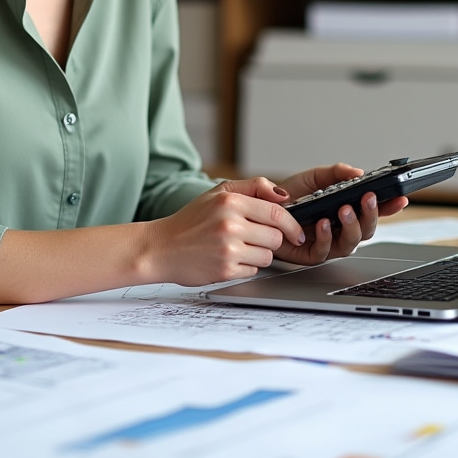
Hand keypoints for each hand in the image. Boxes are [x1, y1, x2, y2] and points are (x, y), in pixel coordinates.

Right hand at [146, 176, 305, 285]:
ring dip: (259, 254)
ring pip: (268, 256)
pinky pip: (253, 271)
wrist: (160, 248)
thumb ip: (253, 187)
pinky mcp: (225, 271)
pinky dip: (246, 267)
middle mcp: (230, 224)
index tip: (296, 232)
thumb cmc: (190, 220)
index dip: (292, 224)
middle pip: (276, 237)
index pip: (277, 213)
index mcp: (230, 201)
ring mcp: (227, 249)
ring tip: (237, 248)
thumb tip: (284, 196)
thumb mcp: (217, 192)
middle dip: (271, 239)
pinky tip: (227, 259)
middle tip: (254, 238)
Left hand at [273, 163, 408, 265]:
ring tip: (344, 211)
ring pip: (351, 243)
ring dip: (351, 226)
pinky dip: (326, 237)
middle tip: (367, 199)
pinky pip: (325, 251)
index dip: (390, 206)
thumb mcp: (314, 177)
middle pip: (368, 229)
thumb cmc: (290, 195)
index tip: (400, 197)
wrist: (262, 207)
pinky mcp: (312, 254)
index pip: (374, 210)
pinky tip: (323, 224)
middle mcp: (341, 228)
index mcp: (347, 210)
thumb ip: (336, 173)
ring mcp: (329, 243)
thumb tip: (357, 173)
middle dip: (371, 214)